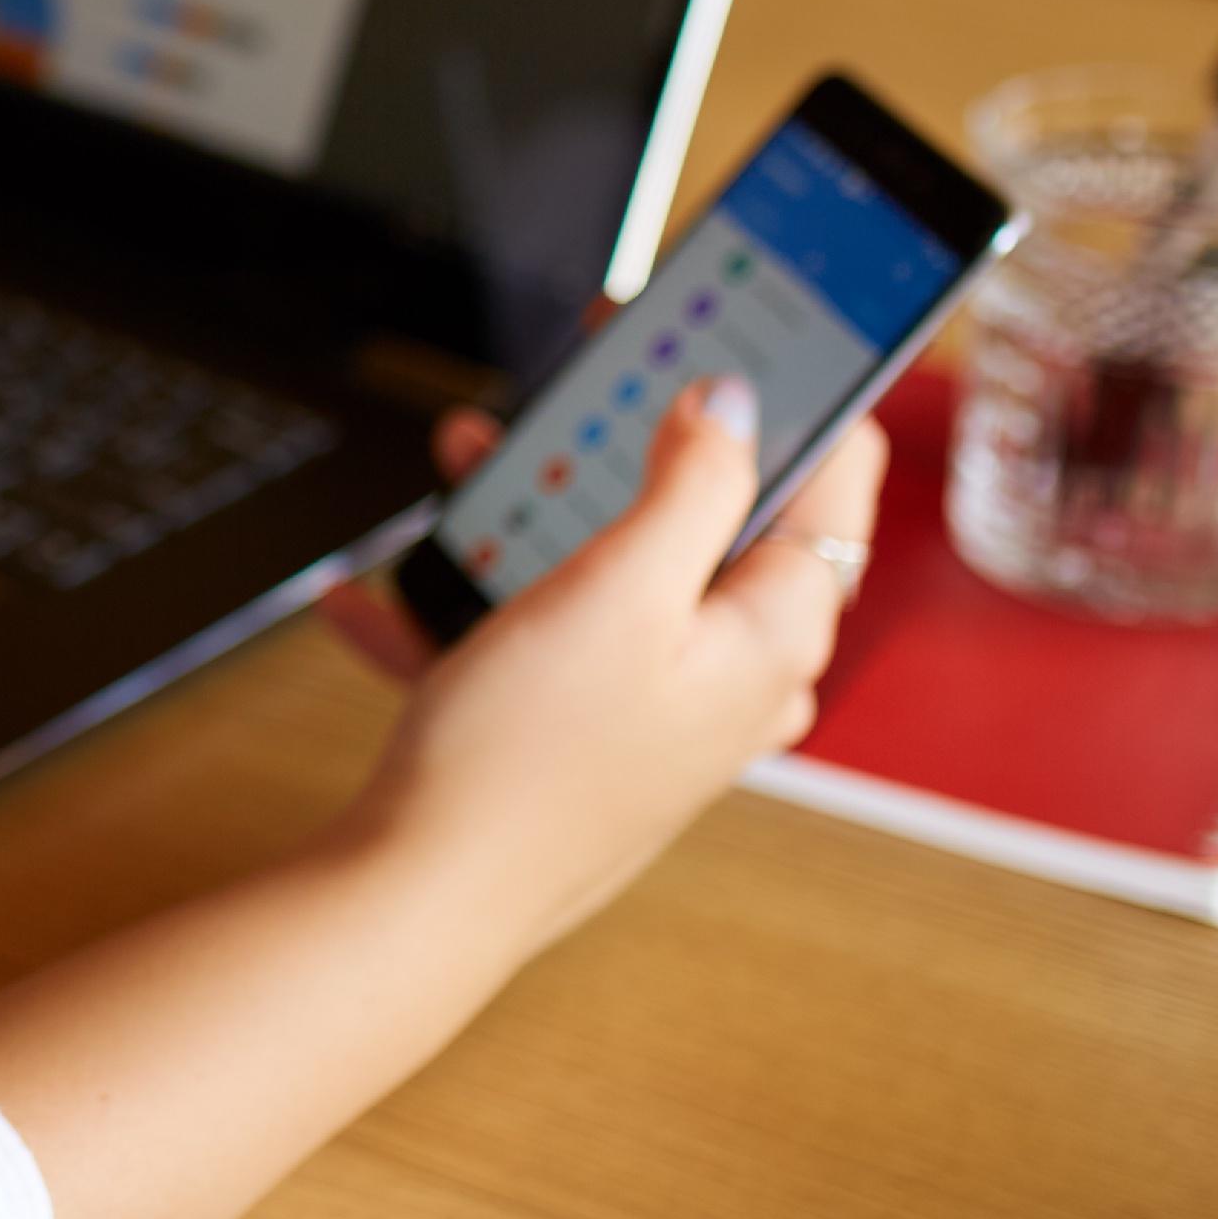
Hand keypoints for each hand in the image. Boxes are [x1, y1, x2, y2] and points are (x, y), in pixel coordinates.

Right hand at [320, 376, 889, 955]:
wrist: (423, 897)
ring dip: (533, 513)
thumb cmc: (526, 757)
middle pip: (708, 518)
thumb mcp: (617, 587)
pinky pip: (537, 642)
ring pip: (612, 571)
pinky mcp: (587, 739)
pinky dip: (471, 606)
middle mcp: (735, 678)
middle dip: (625, 444)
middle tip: (573, 384)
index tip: (732, 321)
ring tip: (460, 476)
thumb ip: (691, 481)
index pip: (832, 480)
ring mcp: (661, 712)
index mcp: (773, 635)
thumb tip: (733, 399)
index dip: (787, 386)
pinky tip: (386, 594)